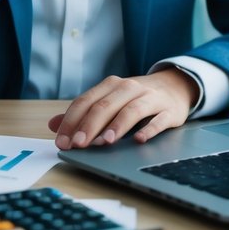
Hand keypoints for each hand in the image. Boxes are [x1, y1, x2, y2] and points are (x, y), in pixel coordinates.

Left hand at [48, 70, 199, 149]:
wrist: (174, 87)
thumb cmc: (135, 98)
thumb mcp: (109, 100)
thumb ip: (82, 113)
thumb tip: (53, 125)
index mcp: (111, 86)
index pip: (86, 101)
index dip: (72, 121)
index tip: (62, 141)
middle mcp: (129, 88)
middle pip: (106, 105)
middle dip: (90, 125)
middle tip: (79, 144)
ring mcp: (151, 98)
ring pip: (132, 110)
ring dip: (117, 125)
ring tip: (105, 141)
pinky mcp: (169, 110)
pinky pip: (159, 120)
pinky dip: (149, 129)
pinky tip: (139, 140)